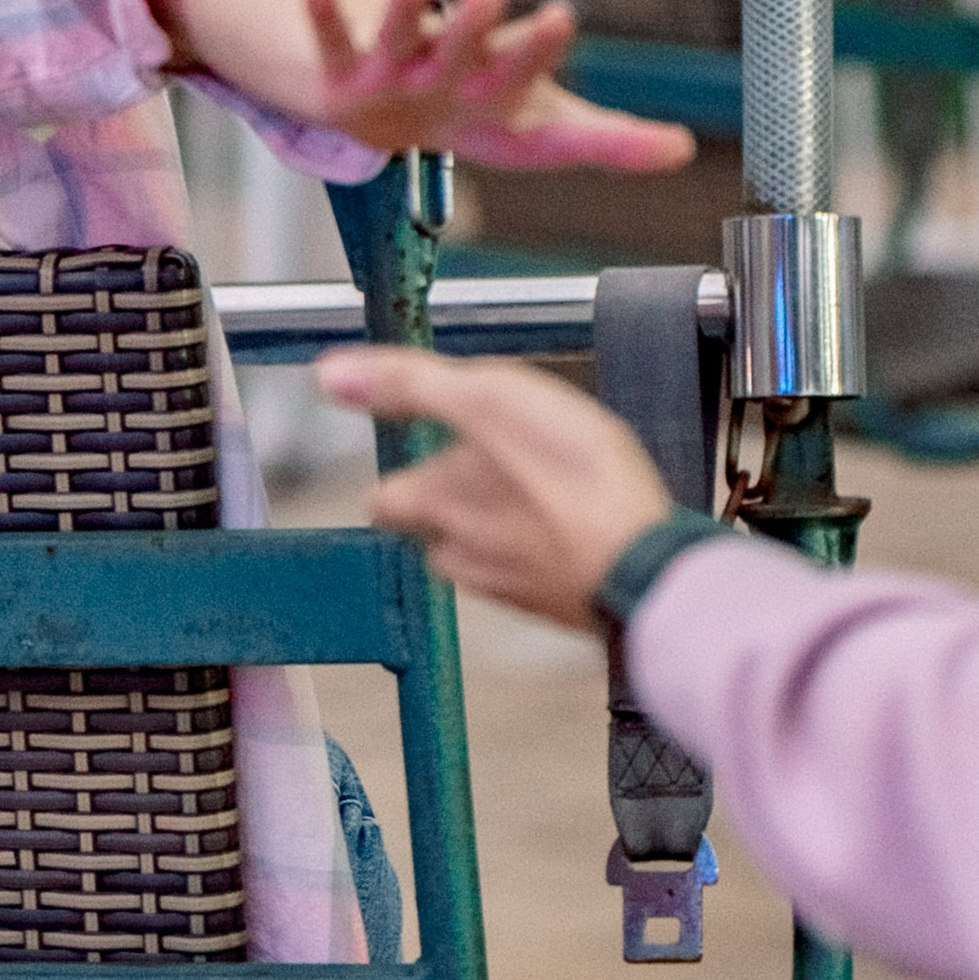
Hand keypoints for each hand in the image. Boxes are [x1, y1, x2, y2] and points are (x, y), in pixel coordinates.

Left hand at [308, 0, 693, 177]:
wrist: (387, 131)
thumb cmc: (483, 115)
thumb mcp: (546, 130)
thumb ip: (612, 142)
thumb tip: (684, 152)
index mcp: (496, 111)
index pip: (525, 90)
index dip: (539, 56)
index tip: (558, 14)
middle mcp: (443, 101)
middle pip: (461, 66)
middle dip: (475, 33)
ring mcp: (392, 88)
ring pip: (398, 45)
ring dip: (405, 6)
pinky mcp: (345, 72)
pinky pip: (330, 42)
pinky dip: (322, 15)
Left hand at [318, 351, 675, 629]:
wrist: (646, 566)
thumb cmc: (573, 480)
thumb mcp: (487, 400)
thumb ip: (410, 385)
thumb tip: (331, 375)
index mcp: (432, 506)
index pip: (384, 496)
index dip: (403, 470)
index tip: (426, 445)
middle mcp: (461, 556)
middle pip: (432, 531)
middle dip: (449, 503)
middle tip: (488, 466)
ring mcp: (513, 587)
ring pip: (484, 555)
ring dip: (501, 527)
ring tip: (538, 493)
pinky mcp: (563, 604)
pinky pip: (538, 575)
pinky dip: (548, 551)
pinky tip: (577, 527)